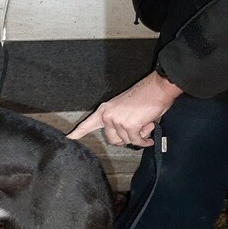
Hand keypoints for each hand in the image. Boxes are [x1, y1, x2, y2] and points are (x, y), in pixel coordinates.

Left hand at [67, 71, 182, 146]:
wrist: (157, 87)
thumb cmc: (144, 97)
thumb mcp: (123, 107)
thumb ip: (117, 121)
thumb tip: (122, 137)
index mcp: (104, 110)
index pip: (88, 124)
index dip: (79, 132)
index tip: (69, 137)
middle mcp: (108, 116)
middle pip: (112, 140)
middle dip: (125, 138)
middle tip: (138, 129)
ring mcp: (117, 121)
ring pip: (126, 141)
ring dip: (139, 136)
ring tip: (146, 124)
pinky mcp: (130, 126)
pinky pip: (136, 141)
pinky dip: (144, 140)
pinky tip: (149, 136)